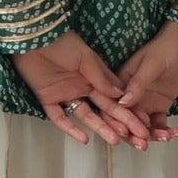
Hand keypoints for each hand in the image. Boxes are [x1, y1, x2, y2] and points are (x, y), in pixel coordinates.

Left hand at [12, 30, 153, 147]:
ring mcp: (66, 95)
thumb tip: (120, 94)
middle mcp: (82, 88)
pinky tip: (84, 139)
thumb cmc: (62, 42)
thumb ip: (100, 77)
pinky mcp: (47, 99)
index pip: (114, 97)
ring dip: (101, 128)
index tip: (143, 122)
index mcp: (93, 77)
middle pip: (104, 109)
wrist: (34, 37)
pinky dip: (71, 129)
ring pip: (86, 116)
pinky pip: (59, 118)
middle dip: (121, 123)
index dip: (128, 110)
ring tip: (115, 140)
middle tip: (137, 138)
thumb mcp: (85, 56)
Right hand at [113, 21, 177, 141]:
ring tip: (165, 137)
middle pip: (126, 120)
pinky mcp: (160, 105)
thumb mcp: (152, 63)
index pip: (114, 106)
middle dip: (134, 134)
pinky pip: (158, 122)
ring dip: (151, 135)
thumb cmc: (167, 46)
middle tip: (144, 144)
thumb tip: (123, 103)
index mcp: (121, 82)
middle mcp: (130, 95)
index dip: (118, 121)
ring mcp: (146, 101)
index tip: (128, 132)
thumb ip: (138, 83)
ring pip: (142, 125)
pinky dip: (164, 130)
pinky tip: (174, 132)